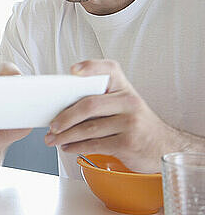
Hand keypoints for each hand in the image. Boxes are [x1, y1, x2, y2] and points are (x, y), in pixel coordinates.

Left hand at [45, 59, 175, 172]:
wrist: (164, 146)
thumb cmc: (134, 122)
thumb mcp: (123, 104)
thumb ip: (99, 99)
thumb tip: (61, 106)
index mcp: (124, 87)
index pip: (108, 69)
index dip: (90, 67)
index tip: (72, 71)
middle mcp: (129, 102)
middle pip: (89, 105)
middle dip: (65, 116)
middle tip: (51, 125)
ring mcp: (131, 123)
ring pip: (89, 128)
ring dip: (65, 136)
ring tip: (52, 139)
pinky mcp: (129, 143)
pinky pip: (95, 144)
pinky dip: (77, 147)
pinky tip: (68, 147)